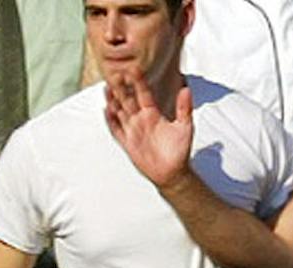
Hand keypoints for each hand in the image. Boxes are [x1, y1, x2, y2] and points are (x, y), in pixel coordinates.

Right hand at [104, 70, 193, 190]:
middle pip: (128, 100)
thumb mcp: (185, 127)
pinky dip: (111, 121)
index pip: (143, 93)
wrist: (172, 172)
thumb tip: (186, 89)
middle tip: (114, 74)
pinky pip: (117, 131)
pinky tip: (106, 111)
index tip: (133, 68)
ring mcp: (132, 131)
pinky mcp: (127, 144)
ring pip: (119, 112)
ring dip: (113, 101)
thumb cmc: (180, 150)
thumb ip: (184, 108)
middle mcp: (141, 120)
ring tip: (107, 88)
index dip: (138, 82)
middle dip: (121, 88)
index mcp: (153, 113)